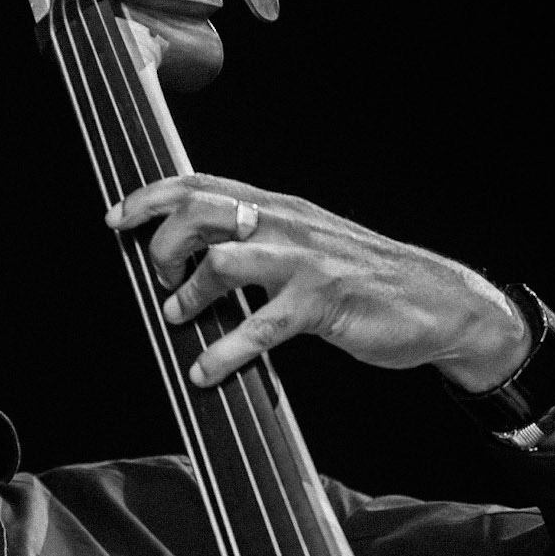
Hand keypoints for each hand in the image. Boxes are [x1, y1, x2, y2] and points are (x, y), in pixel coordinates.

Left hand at [105, 175, 529, 390]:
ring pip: (221, 263)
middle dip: (163, 245)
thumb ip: (258, 243)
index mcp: (279, 207)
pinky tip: (206, 371)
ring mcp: (305, 262)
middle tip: (161, 280)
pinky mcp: (323, 304)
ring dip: (187, 295)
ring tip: (178, 318)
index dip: (152, 197)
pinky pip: (259, 327)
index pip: (202, 184)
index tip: (116, 217)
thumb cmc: (366, 279)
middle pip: (201, 212)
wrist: (438, 302)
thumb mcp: (307, 246)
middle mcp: (287, 224)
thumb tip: (198, 257)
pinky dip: (223, 352)